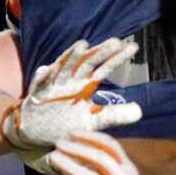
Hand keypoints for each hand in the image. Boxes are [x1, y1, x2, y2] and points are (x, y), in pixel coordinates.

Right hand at [1, 38, 141, 153]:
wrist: (38, 132)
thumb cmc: (65, 121)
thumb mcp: (94, 120)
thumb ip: (114, 115)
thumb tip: (140, 111)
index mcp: (85, 84)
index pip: (104, 68)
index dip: (117, 58)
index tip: (133, 47)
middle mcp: (71, 80)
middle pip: (87, 63)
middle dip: (100, 52)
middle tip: (115, 41)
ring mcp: (53, 86)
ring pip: (63, 68)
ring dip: (71, 56)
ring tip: (82, 45)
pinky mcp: (36, 95)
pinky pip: (37, 86)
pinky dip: (41, 77)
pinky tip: (44, 71)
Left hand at [44, 130, 153, 174]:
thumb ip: (109, 164)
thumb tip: (80, 146)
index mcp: (128, 169)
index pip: (111, 146)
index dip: (91, 136)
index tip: (72, 132)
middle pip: (99, 158)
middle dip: (77, 148)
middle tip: (59, 143)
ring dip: (68, 165)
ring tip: (53, 157)